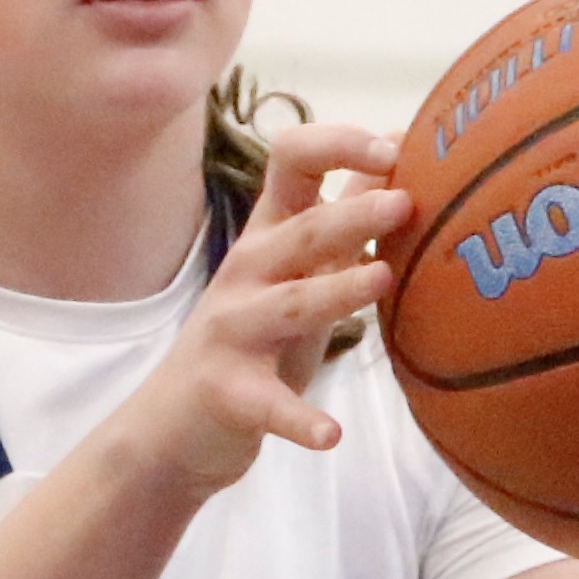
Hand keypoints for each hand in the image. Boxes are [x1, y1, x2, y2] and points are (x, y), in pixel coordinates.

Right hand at [128, 120, 399, 498]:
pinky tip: (330, 435)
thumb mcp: (297, 267)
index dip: (338, 143)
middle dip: (351, 214)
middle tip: (404, 204)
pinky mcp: (230, 393)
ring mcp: (233, 332)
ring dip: (335, 290)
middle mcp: (247, 272)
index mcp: (268, 235)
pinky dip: (299, 420)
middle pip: (300, 231)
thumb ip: (340, 211)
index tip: (392, 146)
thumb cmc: (254, 335)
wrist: (174, 423)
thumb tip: (395, 146)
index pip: (293, 161)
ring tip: (383, 278)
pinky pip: (269, 405)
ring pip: (289, 305)